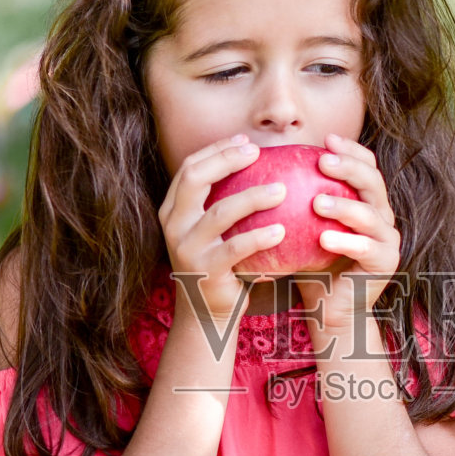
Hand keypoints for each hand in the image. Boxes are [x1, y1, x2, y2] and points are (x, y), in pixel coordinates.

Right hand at [157, 134, 285, 325]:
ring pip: (219, 212)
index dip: (216, 150)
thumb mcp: (211, 230)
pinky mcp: (205, 271)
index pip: (189, 168)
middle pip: (195, 179)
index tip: (245, 141)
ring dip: (253, 197)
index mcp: (173, 210)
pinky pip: (235, 248)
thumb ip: (222, 200)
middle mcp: (174, 226)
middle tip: (258, 153)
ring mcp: (187, 249)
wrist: (206, 313)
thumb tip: (259, 161)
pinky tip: (281, 231)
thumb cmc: (219, 263)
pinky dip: (259, 238)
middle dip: (226, 160)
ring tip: (281, 190)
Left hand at [294, 132, 402, 342]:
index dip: (349, 149)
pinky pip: (367, 248)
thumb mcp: (301, 226)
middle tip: (323, 161)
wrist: (330, 307)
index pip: (365, 165)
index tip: (324, 139)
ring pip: (371, 214)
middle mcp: (382, 215)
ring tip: (318, 203)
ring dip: (345, 206)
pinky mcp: (386, 263)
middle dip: (349, 168)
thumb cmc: (310, 263)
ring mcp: (387, 239)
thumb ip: (295, 199)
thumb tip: (261, 165)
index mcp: (365, 200)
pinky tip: (325, 239)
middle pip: (373, 181)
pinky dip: (346, 242)